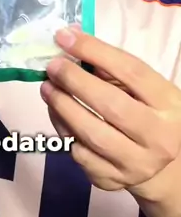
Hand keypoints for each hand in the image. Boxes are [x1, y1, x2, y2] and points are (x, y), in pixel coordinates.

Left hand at [40, 27, 180, 196]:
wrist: (162, 167)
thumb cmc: (147, 115)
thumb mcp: (144, 91)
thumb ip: (112, 71)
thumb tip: (72, 44)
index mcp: (168, 104)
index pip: (131, 71)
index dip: (95, 51)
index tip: (65, 37)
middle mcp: (158, 136)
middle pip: (111, 104)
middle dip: (75, 81)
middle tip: (53, 66)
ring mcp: (136, 163)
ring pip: (91, 133)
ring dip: (62, 106)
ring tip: (47, 88)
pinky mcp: (112, 180)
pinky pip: (79, 154)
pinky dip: (63, 130)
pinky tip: (57, 113)